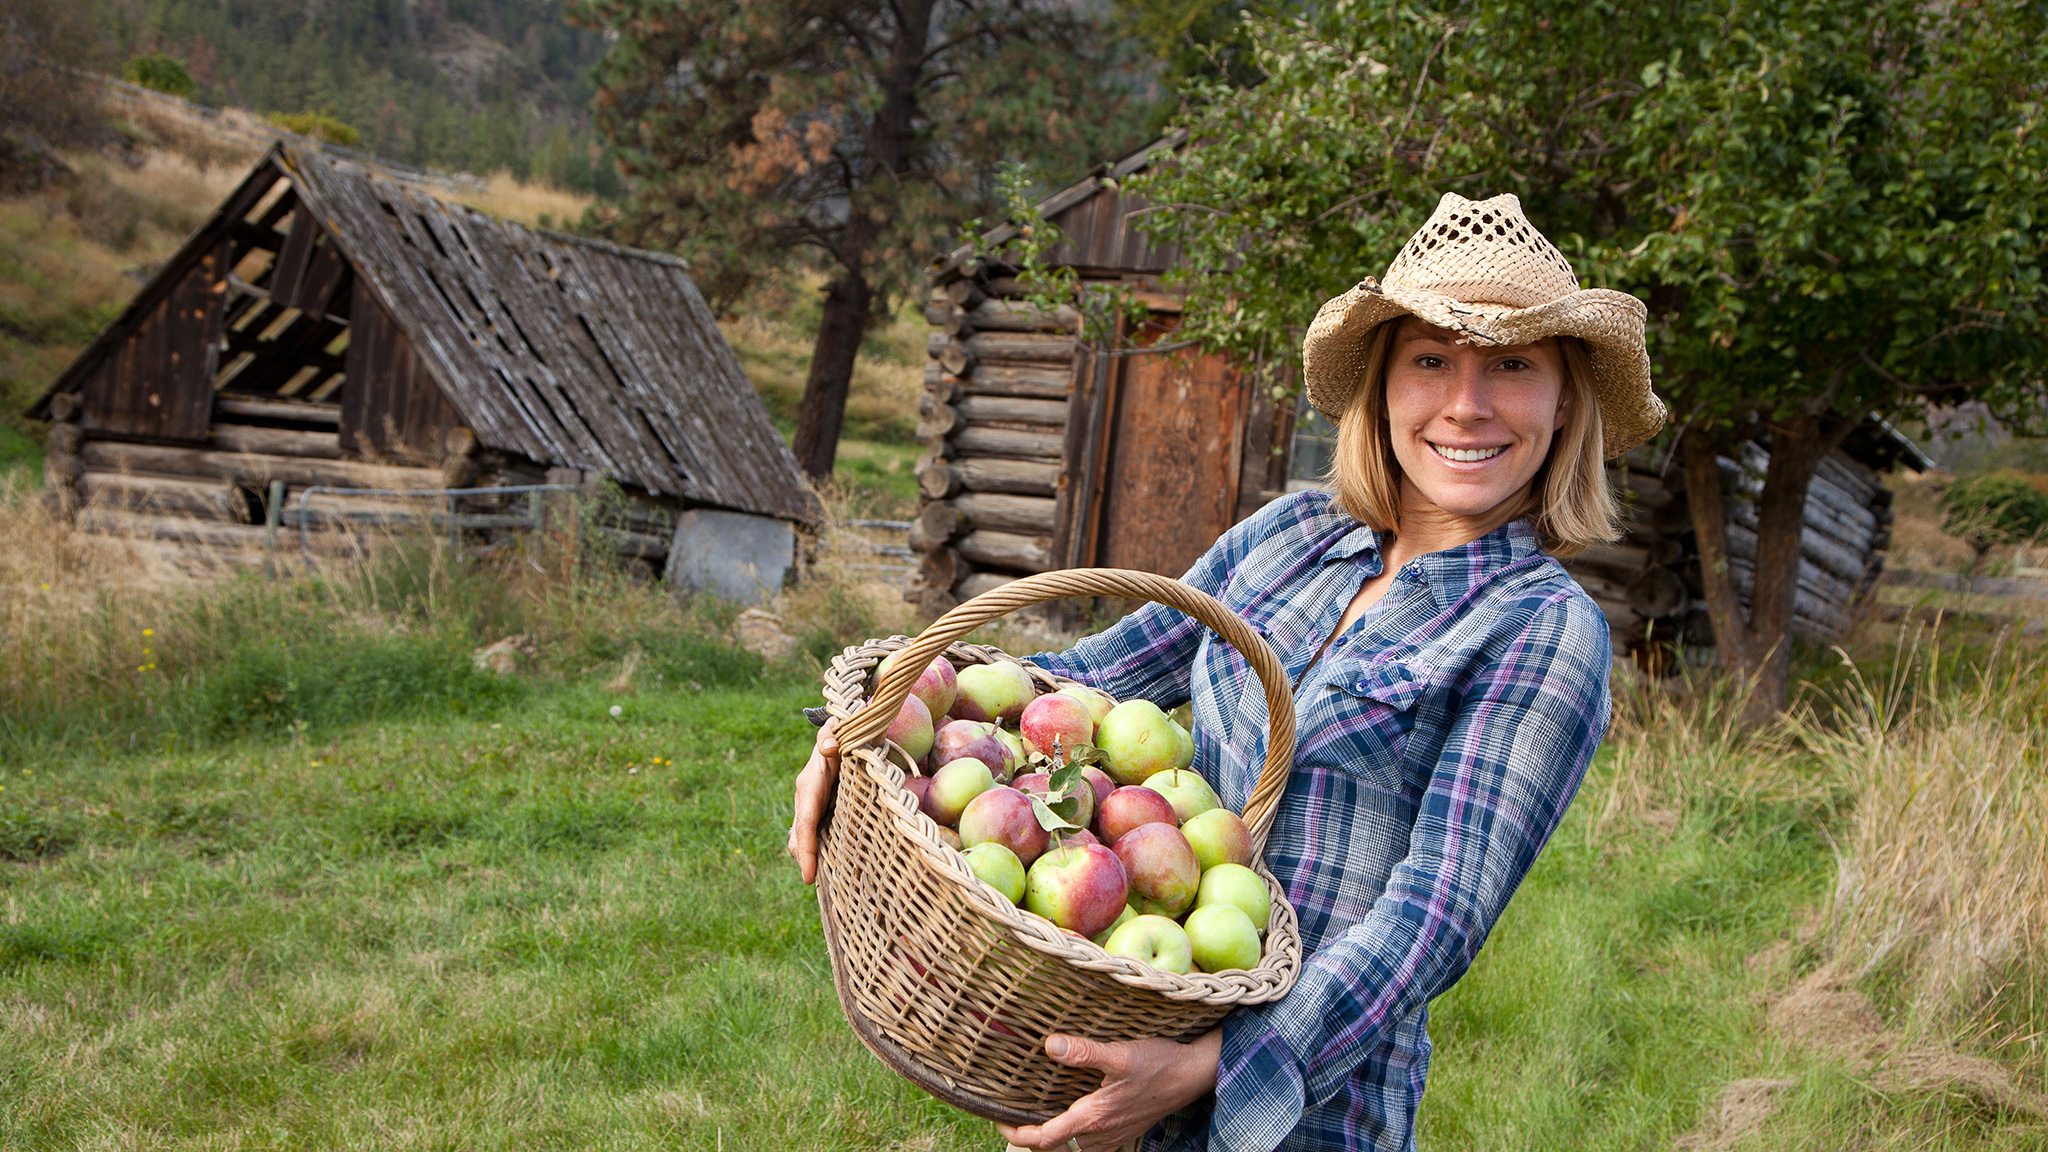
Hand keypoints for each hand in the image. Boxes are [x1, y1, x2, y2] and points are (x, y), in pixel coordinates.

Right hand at [788, 718, 838, 884]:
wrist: (838, 738)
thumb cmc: (840, 736)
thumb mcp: (836, 733)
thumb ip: (831, 737)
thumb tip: (830, 745)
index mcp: (809, 785)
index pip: (805, 822)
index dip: (806, 850)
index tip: (808, 877)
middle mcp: (805, 800)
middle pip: (799, 838)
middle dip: (806, 862)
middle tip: (817, 886)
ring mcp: (811, 808)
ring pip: (803, 841)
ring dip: (813, 861)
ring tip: (826, 884)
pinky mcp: (820, 813)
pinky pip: (815, 837)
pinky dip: (820, 854)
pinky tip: (832, 871)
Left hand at [996, 1029, 1221, 1151]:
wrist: (1194, 1076)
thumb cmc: (1159, 1063)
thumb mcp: (1120, 1054)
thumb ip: (1084, 1052)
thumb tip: (1050, 1045)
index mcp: (1093, 1117)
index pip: (1044, 1138)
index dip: (1016, 1133)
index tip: (998, 1121)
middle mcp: (1100, 1134)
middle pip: (1054, 1147)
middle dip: (1029, 1136)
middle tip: (1009, 1115)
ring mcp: (1113, 1136)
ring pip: (1071, 1146)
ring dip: (1051, 1136)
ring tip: (1033, 1114)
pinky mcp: (1122, 1132)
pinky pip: (1088, 1143)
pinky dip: (1071, 1135)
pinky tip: (1069, 1114)